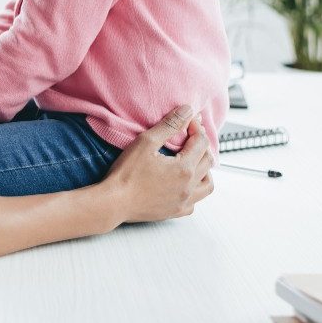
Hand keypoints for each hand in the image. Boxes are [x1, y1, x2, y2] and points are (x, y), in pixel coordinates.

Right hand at [101, 105, 214, 224]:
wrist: (114, 202)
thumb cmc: (127, 174)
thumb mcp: (146, 142)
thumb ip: (169, 125)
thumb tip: (187, 111)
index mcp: (184, 168)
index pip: (201, 142)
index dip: (196, 127)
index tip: (188, 120)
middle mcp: (189, 186)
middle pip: (208, 161)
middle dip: (202, 144)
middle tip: (190, 135)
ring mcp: (184, 201)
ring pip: (207, 184)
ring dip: (205, 169)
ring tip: (194, 160)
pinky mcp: (175, 211)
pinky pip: (195, 202)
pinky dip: (195, 190)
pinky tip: (185, 184)